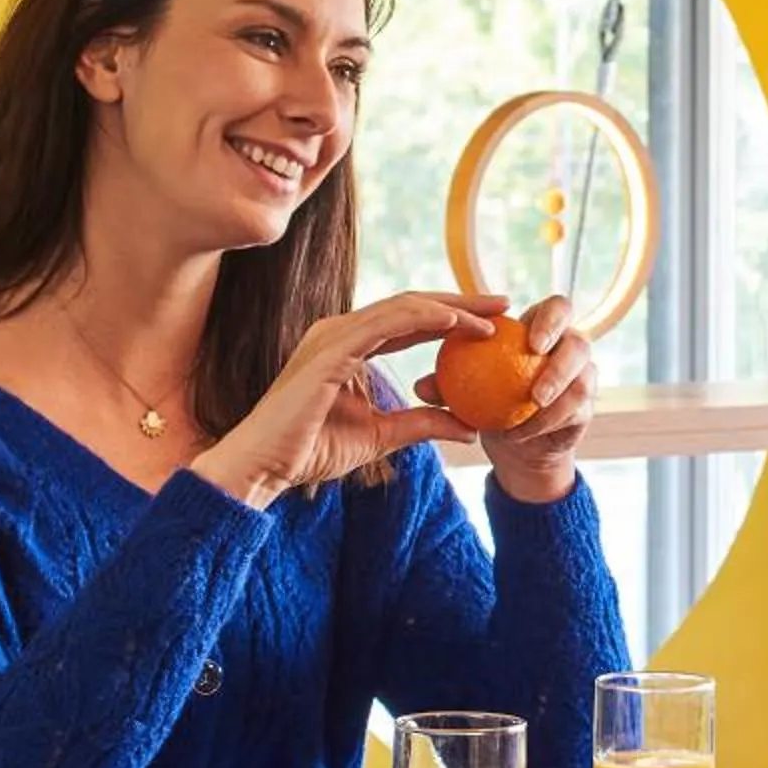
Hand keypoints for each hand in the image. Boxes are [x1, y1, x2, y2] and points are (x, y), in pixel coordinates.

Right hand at [191, 292, 504, 506]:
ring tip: (492, 313)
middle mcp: (340, 332)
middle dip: (460, 300)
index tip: (493, 322)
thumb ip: (422, 424)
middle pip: (411, 306)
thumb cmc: (310, 451)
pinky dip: (423, 317)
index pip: (409, 322)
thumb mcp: (382, 435)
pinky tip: (457, 322)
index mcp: (348, 346)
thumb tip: (470, 427)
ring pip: (403, 307)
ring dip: (451, 306)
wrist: (264, 466)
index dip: (451, 317)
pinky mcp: (330, 349)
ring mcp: (333, 335)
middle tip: (504, 303)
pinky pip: (385, 323)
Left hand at [417, 293, 592, 503]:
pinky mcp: (586, 410)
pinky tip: (522, 431)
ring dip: (557, 387)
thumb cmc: (486, 402)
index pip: (557, 309)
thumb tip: (421, 386)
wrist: (517, 442)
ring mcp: (583, 381)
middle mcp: (570, 352)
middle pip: (580, 338)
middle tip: (536, 359)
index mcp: (544, 332)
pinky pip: (575, 411)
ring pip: (584, 378)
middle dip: (560, 346)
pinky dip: (547, 421)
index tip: (529, 337)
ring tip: (532, 402)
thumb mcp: (463, 392)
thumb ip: (447, 385)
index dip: (548, 317)